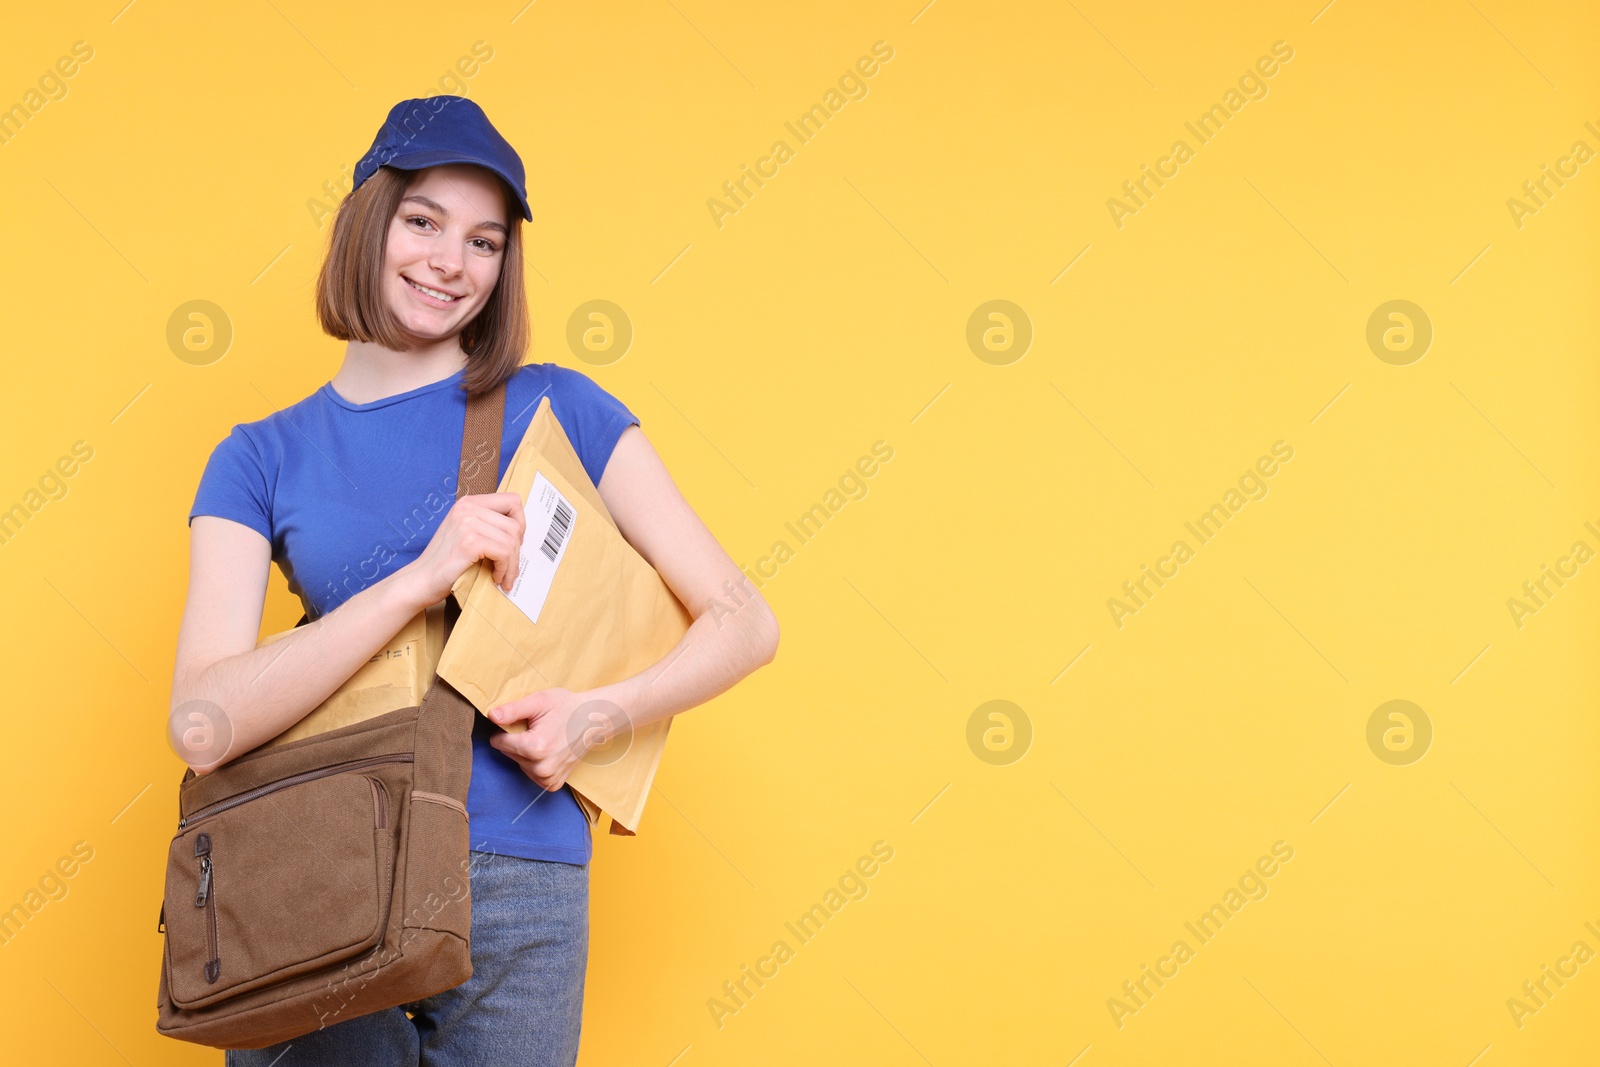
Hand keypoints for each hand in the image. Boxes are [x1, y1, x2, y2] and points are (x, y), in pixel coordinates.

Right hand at [400, 492, 525, 605]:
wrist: (420, 580)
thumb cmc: (446, 562)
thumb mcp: (466, 533)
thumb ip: (487, 525)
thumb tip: (520, 531)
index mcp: (469, 503)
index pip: (512, 501)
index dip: (520, 523)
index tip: (514, 543)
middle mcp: (468, 508)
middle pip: (515, 524)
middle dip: (518, 551)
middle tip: (510, 568)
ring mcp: (467, 523)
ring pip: (512, 541)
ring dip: (512, 564)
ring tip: (504, 577)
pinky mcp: (469, 542)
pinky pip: (504, 553)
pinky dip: (504, 569)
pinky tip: (495, 578)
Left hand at [486, 688, 628, 792]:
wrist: (594, 720)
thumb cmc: (567, 707)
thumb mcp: (539, 701)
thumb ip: (513, 710)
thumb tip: (491, 716)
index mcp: (534, 748)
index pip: (498, 742)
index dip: (507, 730)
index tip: (525, 722)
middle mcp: (541, 768)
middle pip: (508, 754)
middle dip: (518, 741)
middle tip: (539, 729)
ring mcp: (548, 779)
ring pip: (519, 764)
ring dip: (526, 753)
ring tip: (546, 739)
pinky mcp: (553, 784)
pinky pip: (531, 774)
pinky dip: (536, 763)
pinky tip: (549, 752)